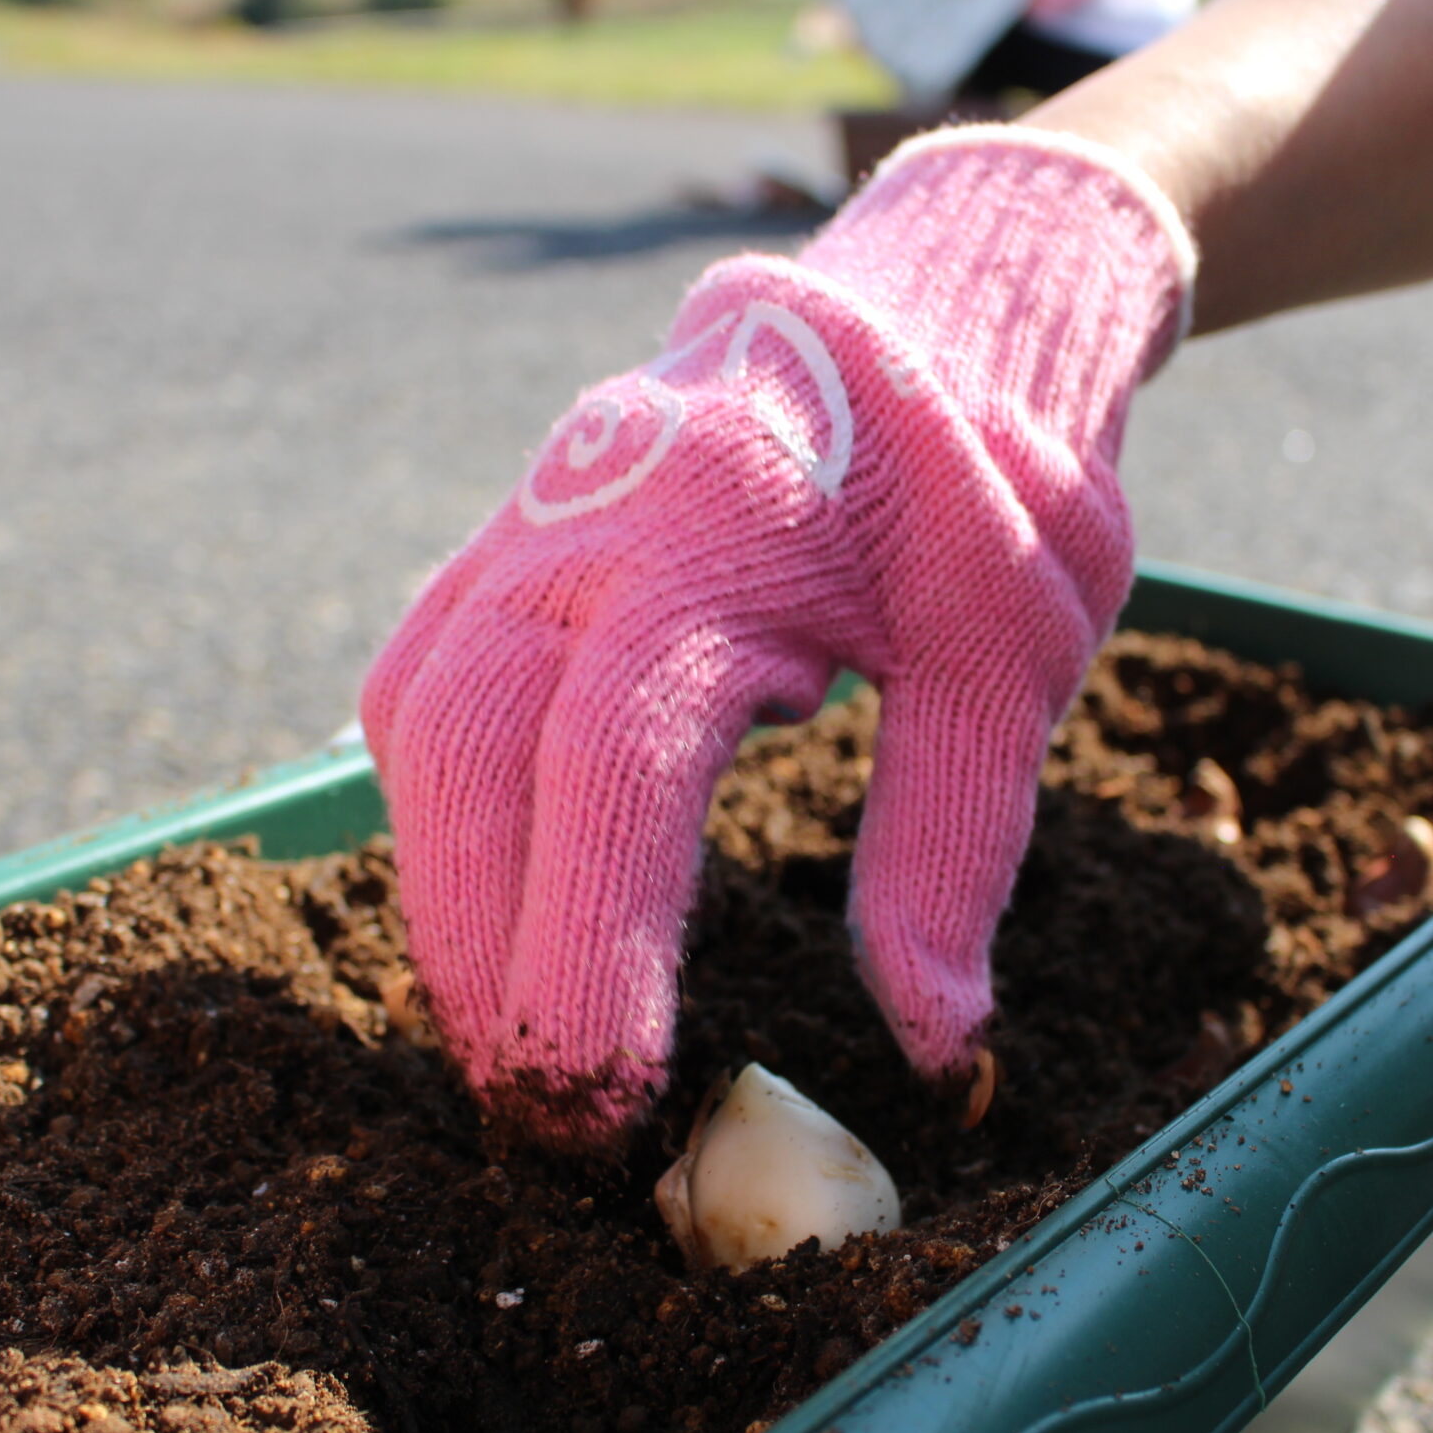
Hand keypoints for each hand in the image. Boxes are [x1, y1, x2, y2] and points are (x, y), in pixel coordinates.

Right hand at [364, 128, 1192, 1150]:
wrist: (941, 308)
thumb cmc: (992, 487)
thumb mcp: (1015, 667)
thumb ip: (954, 852)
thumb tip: (932, 1044)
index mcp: (724, 543)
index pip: (607, 773)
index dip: (586, 952)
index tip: (608, 1102)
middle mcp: (592, 525)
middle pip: (464, 757)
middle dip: (484, 959)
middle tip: (547, 1124)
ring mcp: (534, 521)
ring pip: (416, 723)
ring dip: (443, 899)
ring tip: (513, 1046)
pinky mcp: (514, 537)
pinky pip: (422, 679)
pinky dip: (436, 813)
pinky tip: (487, 911)